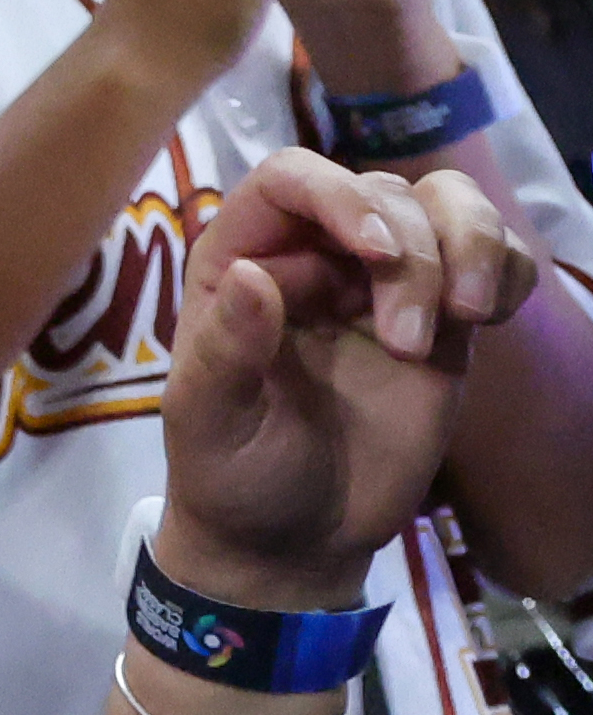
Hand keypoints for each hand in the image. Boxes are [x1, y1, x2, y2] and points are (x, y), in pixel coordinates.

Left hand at [147, 150, 530, 602]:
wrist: (293, 536)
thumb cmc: (232, 472)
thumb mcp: (208, 419)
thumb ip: (225, 349)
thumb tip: (253, 274)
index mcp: (242, 259)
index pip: (293, 178)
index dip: (342, 195)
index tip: (380, 254)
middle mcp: (315, 256)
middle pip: (386, 190)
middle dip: (416, 251)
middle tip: (411, 344)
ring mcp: (384, 287)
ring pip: (448, 207)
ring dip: (473, 245)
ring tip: (468, 320)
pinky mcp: (444, 322)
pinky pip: (490, 260)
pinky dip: (506, 268)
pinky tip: (487, 317)